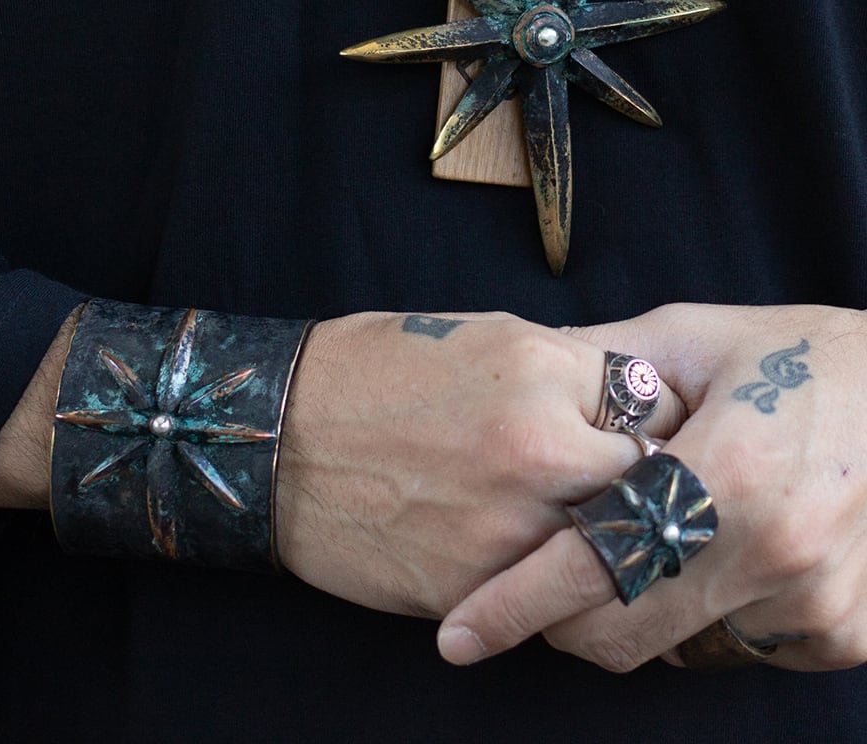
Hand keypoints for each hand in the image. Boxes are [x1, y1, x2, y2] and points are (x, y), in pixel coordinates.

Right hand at [275, 311, 683, 618]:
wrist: (278, 436)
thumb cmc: (376, 370)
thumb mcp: (482, 336)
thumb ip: (567, 369)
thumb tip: (628, 403)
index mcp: (542, 373)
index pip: (655, 404)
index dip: (656, 419)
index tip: (647, 430)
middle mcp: (538, 452)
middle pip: (652, 483)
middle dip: (651, 484)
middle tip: (634, 484)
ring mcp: (509, 530)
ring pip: (616, 552)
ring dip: (616, 542)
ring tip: (590, 524)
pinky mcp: (477, 590)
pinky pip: (554, 597)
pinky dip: (560, 583)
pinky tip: (537, 558)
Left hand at [437, 303, 866, 671]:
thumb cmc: (799, 355)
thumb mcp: (696, 337)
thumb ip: (607, 363)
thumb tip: (524, 374)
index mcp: (728, 476)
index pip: (592, 563)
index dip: (514, 605)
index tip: (458, 636)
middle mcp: (774, 556)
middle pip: (619, 633)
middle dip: (560, 616)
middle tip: (542, 573)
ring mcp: (815, 606)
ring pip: (671, 649)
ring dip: (632, 612)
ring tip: (644, 540)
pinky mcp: (843, 635)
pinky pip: (733, 647)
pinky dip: (698, 615)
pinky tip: (712, 553)